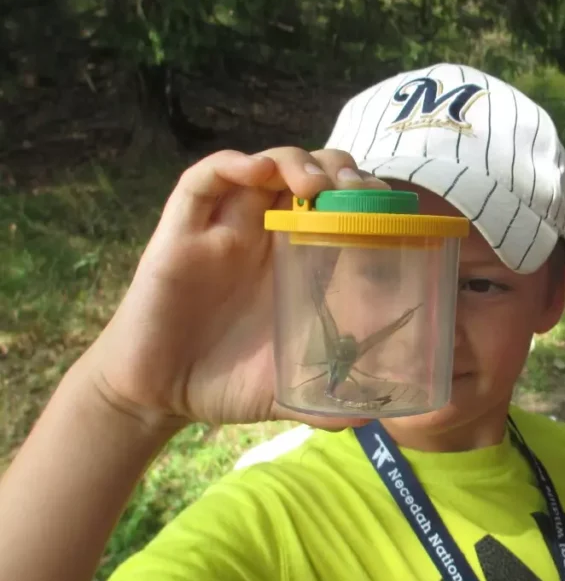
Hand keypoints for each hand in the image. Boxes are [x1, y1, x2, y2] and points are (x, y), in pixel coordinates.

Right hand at [82, 147, 387, 432]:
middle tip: (359, 190)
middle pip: (310, 175)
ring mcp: (225, 229)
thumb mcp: (287, 391)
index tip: (391, 206)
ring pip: (265, 167)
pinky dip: (232, 164)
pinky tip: (256, 171)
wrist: (158, 395)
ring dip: (295, 162)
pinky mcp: (182, 232)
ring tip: (316, 184)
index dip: (367, 197)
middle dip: (339, 170)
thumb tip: (372, 418)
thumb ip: (327, 401)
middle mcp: (267, 237)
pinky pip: (204, 179)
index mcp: (300, 263)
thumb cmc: (226, 383)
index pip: (341, 208)